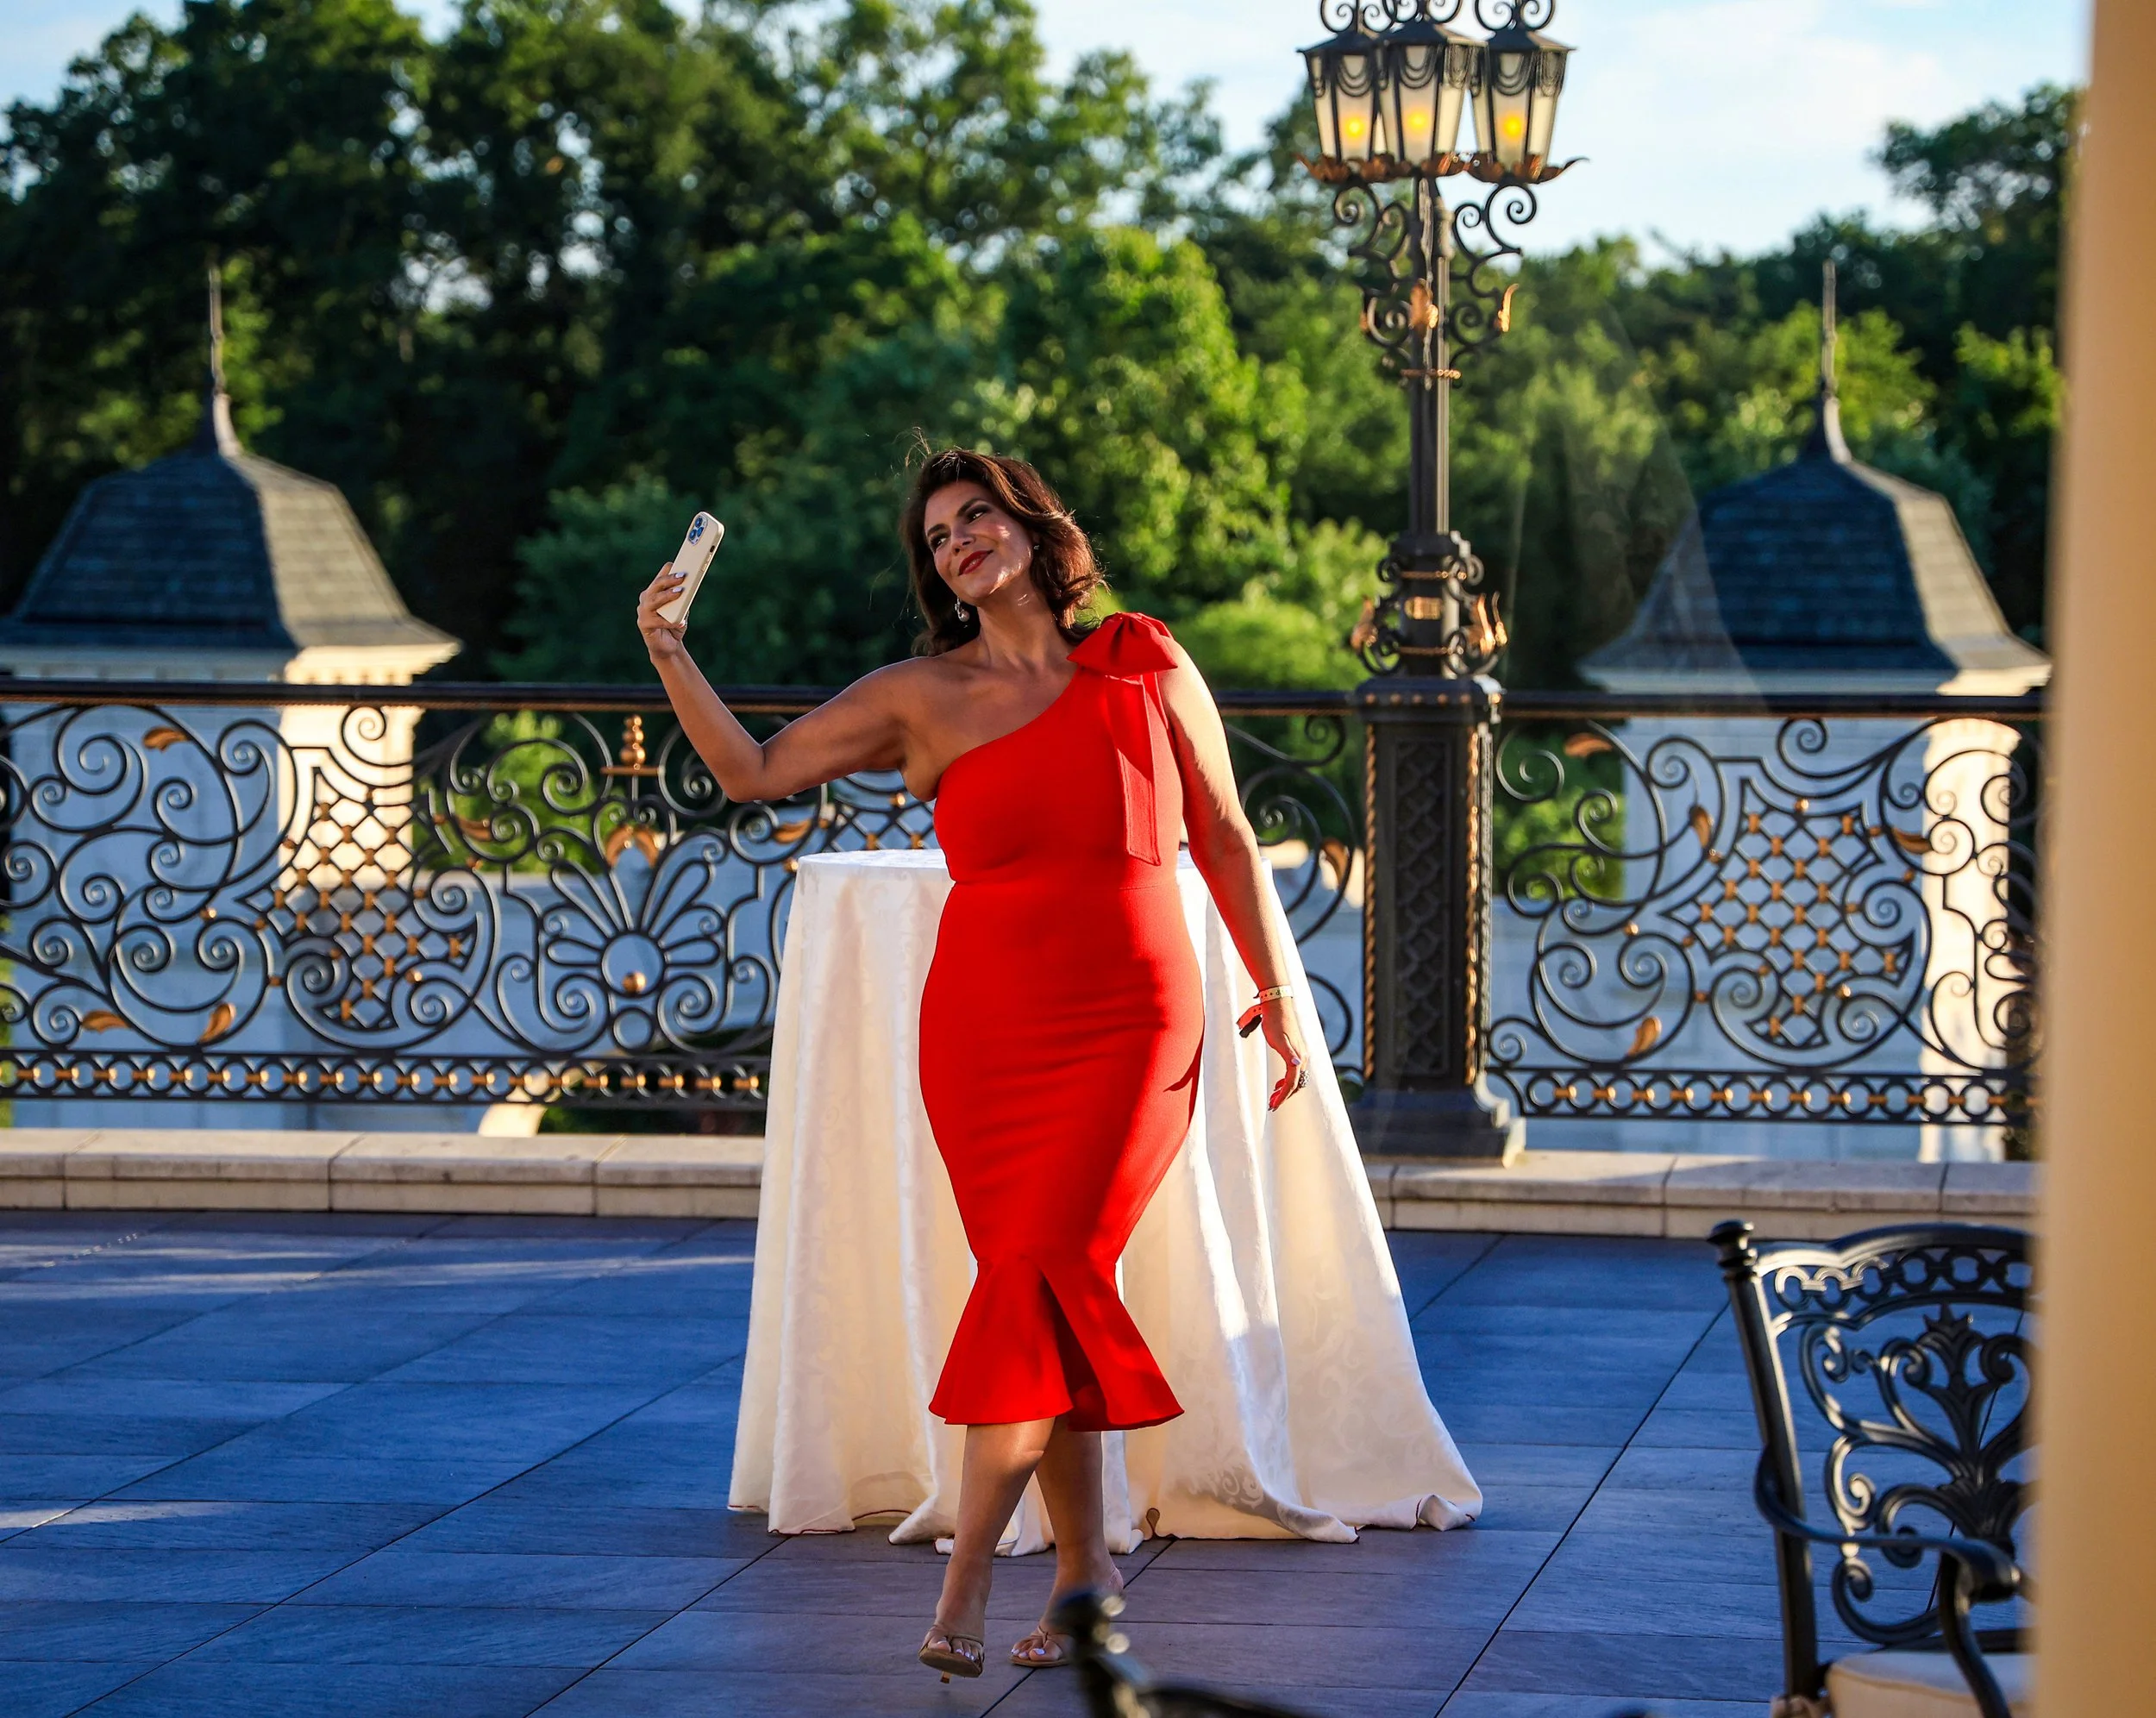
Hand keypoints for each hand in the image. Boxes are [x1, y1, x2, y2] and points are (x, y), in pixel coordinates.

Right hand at [637, 562, 688, 663]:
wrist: (668, 647)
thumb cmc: (674, 625)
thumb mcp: (681, 610)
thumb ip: (683, 599)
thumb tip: (688, 588)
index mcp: (654, 593)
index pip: (659, 578)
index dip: (667, 570)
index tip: (676, 563)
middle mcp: (646, 600)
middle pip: (655, 586)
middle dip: (669, 580)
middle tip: (682, 576)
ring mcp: (643, 612)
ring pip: (653, 600)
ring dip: (667, 595)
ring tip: (680, 592)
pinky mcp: (644, 625)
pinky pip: (657, 621)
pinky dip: (670, 621)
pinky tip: (680, 621)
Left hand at [1239, 996, 1309, 1111]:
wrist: (1277, 1005)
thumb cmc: (1275, 1022)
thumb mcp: (1278, 1039)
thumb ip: (1289, 1054)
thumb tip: (1298, 1065)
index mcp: (1298, 1057)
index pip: (1292, 1083)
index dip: (1283, 1096)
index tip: (1273, 1106)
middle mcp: (1302, 1057)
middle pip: (1296, 1084)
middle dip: (1284, 1096)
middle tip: (1271, 1105)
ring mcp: (1300, 1054)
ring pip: (1296, 1079)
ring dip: (1285, 1090)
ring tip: (1273, 1097)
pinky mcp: (1296, 1051)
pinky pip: (1295, 1072)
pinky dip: (1287, 1081)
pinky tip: (1278, 1083)